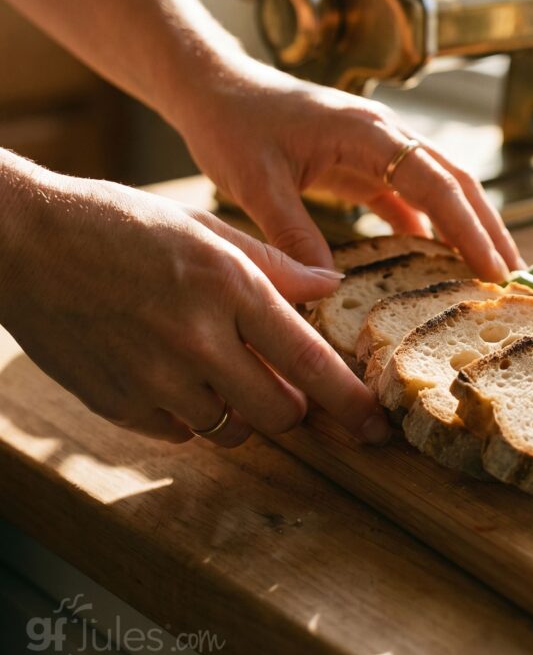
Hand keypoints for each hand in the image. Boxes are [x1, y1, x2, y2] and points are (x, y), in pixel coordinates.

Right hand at [0, 160, 390, 447]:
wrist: (27, 242)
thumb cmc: (120, 222)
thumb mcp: (204, 226)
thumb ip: (274, 264)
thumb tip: (331, 287)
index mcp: (228, 285)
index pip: (309, 361)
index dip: (351, 402)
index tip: (376, 424)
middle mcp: (198, 338)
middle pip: (279, 413)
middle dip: (295, 405)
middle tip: (287, 382)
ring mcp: (154, 378)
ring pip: (232, 430)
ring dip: (242, 409)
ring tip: (220, 365)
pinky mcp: (118, 405)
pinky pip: (180, 432)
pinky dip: (191, 412)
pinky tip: (173, 370)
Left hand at [176, 59, 523, 281]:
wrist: (214, 88)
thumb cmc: (232, 124)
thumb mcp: (256, 182)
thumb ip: (293, 232)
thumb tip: (330, 288)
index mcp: (366, 131)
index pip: (435, 182)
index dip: (468, 228)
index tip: (494, 270)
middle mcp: (383, 134)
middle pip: (455, 181)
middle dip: (488, 229)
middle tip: (515, 281)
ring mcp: (377, 148)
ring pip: (439, 189)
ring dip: (467, 229)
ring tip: (490, 276)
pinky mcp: (363, 163)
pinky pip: (408, 197)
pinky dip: (428, 228)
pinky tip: (438, 262)